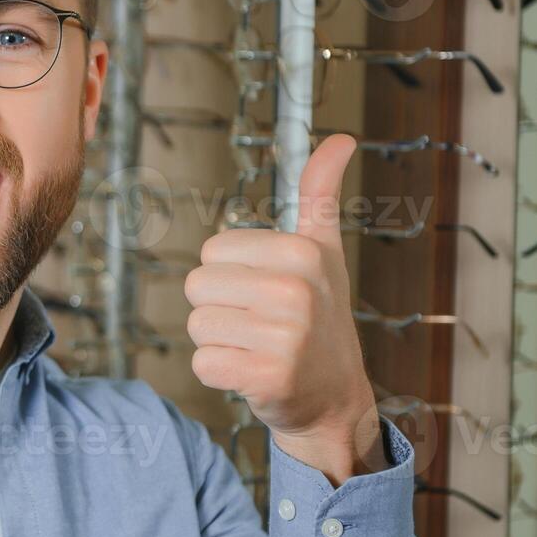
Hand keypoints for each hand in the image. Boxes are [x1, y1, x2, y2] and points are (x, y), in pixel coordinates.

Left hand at [183, 133, 383, 485]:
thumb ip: (320, 194)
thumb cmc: (320, 318)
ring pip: (197, 326)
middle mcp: (296, 290)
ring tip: (259, 348)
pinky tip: (254, 375)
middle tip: (261, 326)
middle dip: (219, 309)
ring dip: (219, 343)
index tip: (268, 294)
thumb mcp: (324, 252)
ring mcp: (285, 337)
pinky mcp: (268, 378)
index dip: (230, 277)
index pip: (211, 253)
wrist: (335, 399)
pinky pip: (204, 364)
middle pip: (196, 288)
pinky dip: (220, 374)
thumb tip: (340, 138)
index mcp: (303, 252)